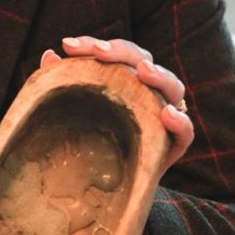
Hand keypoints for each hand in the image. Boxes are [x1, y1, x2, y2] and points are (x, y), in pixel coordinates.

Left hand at [40, 35, 193, 171]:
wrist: (104, 189)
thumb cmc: (87, 142)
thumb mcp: (71, 113)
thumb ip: (62, 84)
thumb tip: (49, 55)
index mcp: (125, 80)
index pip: (116, 53)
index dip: (94, 45)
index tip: (67, 45)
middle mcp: (148, 92)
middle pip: (144, 61)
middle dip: (122, 52)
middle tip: (99, 51)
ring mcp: (163, 117)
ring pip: (173, 88)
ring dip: (160, 76)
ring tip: (143, 71)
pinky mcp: (172, 146)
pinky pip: (185, 132)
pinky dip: (180, 121)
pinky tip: (167, 114)